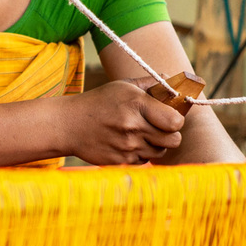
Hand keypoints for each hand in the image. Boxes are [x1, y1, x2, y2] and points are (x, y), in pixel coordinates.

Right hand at [61, 76, 185, 165]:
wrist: (68, 124)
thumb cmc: (99, 102)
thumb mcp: (123, 86)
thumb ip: (151, 83)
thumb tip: (176, 85)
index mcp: (136, 103)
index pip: (176, 121)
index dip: (176, 120)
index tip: (169, 117)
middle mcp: (132, 126)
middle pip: (174, 140)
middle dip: (170, 134)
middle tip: (158, 127)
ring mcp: (126, 146)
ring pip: (160, 152)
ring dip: (155, 145)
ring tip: (140, 134)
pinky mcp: (121, 161)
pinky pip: (144, 160)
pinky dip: (141, 153)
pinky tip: (128, 143)